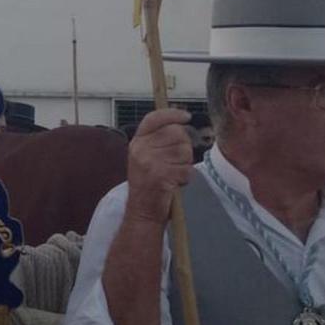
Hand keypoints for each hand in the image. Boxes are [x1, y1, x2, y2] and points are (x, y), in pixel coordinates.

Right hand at [125, 108, 193, 224]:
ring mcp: (150, 162)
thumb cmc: (149, 183)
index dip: (172, 114)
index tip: (186, 116)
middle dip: (184, 146)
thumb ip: (158, 140)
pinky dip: (186, 177)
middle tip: (176, 161)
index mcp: (137, 142)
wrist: (142, 211)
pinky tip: (176, 183)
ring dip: (185, 163)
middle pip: (176, 133)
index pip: (154, 119)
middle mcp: (141, 149)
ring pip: (184, 151)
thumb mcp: (145, 157)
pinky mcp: (161, 176)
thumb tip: (179, 122)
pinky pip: (186, 169)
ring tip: (174, 172)